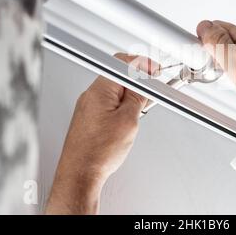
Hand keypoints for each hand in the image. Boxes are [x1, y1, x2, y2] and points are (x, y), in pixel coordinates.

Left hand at [46, 53, 158, 213]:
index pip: (123, 63)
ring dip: (131, 93)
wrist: (80, 174)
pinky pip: (108, 101)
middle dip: (138, 79)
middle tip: (153, 89)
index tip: (155, 71)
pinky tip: (130, 115)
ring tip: (142, 107)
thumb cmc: (97, 153)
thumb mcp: (129, 121)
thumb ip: (138, 98)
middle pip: (118, 74)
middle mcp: (90, 94)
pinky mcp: (88, 116)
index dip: (143, 64)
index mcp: (99, 90)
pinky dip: (122, 103)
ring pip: (114, 88)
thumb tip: (145, 85)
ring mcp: (88, 105)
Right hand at [198, 20, 235, 213]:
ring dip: (226, 65)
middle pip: (224, 40)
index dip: (201, 39)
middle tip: (213, 71)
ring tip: (229, 80)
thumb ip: (218, 42)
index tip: (196, 55)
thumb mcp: (235, 61)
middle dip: (213, 54)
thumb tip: (203, 26)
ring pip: (235, 54)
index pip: (214, 27)